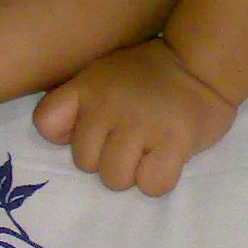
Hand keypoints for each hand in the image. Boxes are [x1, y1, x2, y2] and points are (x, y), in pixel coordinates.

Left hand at [32, 39, 236, 195]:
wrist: (202, 63)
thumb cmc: (150, 75)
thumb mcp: (103, 73)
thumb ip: (78, 102)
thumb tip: (61, 138)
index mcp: (88, 86)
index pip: (46, 123)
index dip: (66, 137)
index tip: (94, 130)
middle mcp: (108, 104)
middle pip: (85, 163)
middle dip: (107, 159)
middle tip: (132, 140)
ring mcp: (141, 122)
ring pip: (115, 180)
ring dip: (134, 172)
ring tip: (151, 149)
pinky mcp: (174, 140)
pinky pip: (152, 185)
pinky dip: (159, 179)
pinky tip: (168, 157)